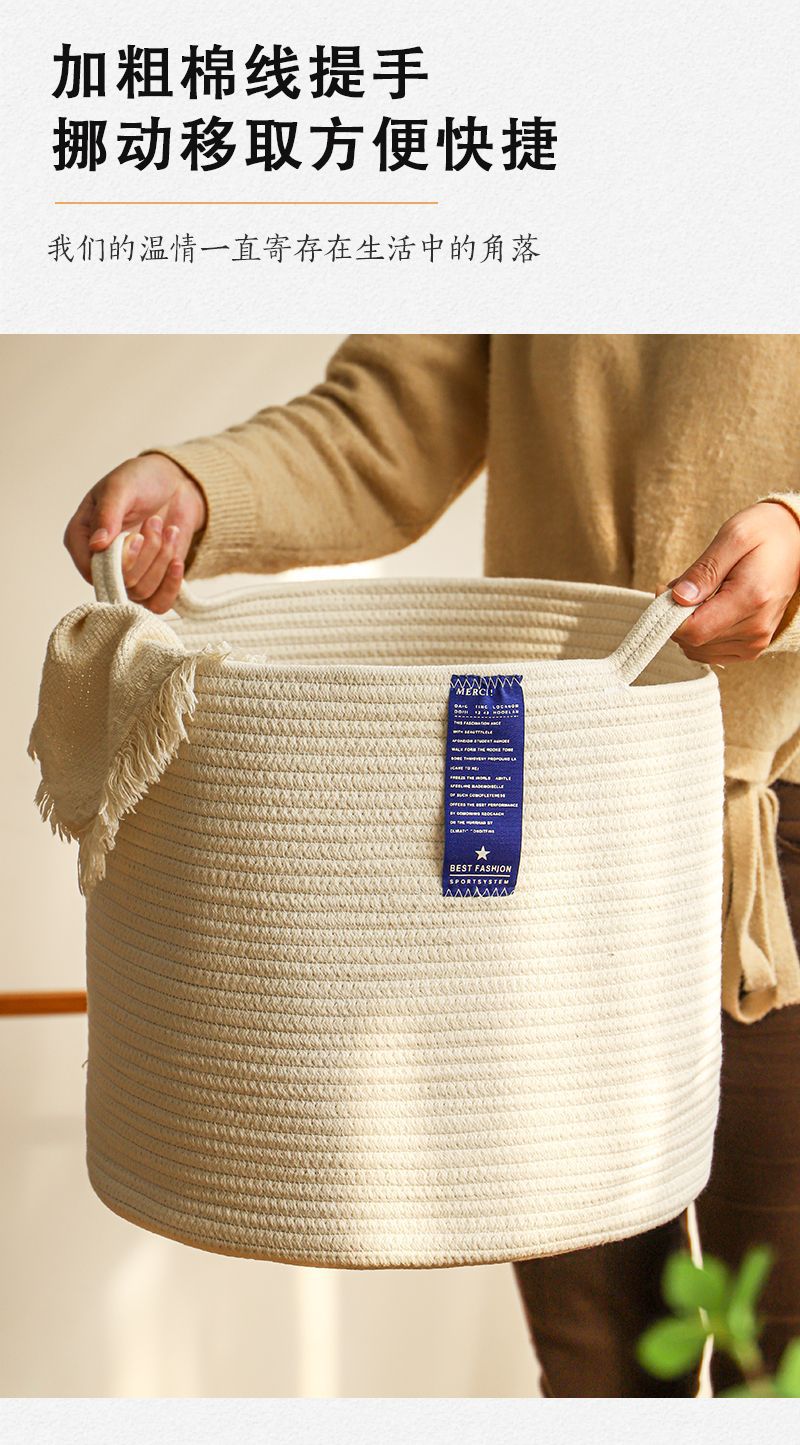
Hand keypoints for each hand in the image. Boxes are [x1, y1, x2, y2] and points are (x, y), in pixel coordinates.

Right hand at [64, 453, 207, 613]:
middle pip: (122, 583)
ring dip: (162, 559)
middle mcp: (100, 563)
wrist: (174, 484)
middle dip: (147, 552)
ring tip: (169, 530)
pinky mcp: (151, 583)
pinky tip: (177, 560)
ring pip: (142, 592)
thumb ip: (108, 514)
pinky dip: (171, 584)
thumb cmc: (141, 480)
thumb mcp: (121, 488)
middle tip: (155, 522)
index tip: (135, 536)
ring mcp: (126, 576)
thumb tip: (96, 545)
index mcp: (81, 538)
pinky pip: (158, 604)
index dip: (117, 561)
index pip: (90, 569)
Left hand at [660, 501, 799, 662]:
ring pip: (698, 651)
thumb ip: (704, 570)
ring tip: (698, 595)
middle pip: (693, 642)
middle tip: (681, 587)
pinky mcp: (751, 646)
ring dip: (687, 626)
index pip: (694, 631)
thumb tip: (678, 598)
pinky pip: (711, 652)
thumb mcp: (732, 537)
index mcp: (751, 599)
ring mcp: (755, 641)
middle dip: (675, 617)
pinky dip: (700, 633)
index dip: (668, 614)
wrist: (796, 541)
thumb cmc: (766, 534)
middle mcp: (755, 628)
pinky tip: (706, 609)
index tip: (665, 591)